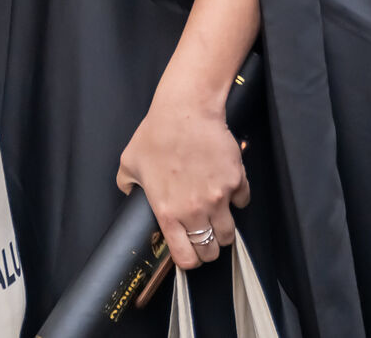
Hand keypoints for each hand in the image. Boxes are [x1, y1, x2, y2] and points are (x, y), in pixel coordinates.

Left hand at [116, 87, 250, 270]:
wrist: (185, 111)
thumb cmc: (156, 134)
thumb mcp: (129, 163)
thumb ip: (128, 185)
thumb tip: (129, 193)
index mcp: (168, 213)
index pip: (186, 258)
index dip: (189, 259)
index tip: (189, 252)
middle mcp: (195, 211)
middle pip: (211, 251)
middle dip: (208, 248)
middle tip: (204, 235)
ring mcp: (219, 198)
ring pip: (229, 234)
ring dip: (223, 229)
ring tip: (217, 216)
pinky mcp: (236, 181)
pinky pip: (243, 201)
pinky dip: (237, 198)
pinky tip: (226, 186)